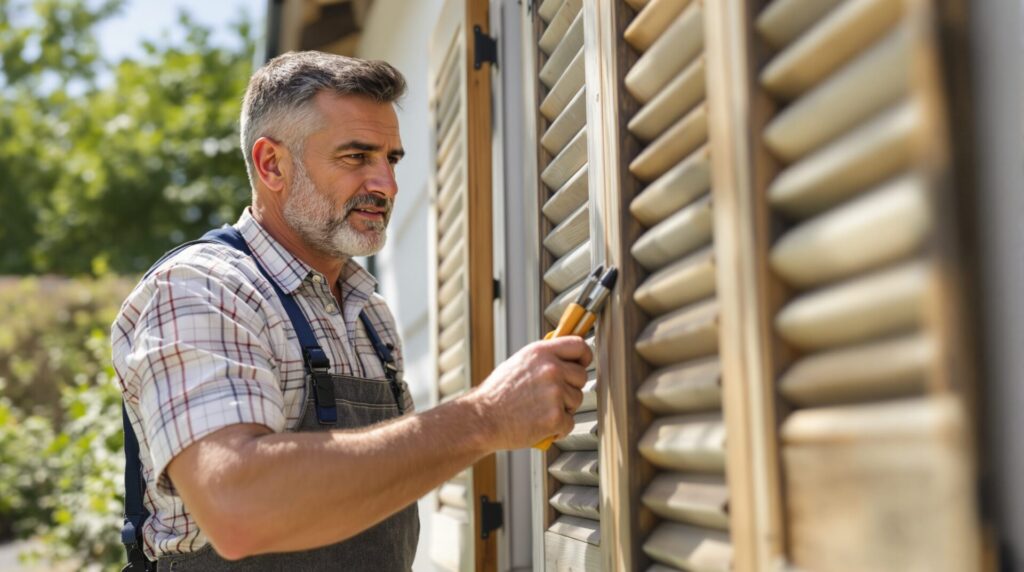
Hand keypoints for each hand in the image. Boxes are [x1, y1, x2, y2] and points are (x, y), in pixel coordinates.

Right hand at [466, 337, 591, 450]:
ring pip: (576, 401)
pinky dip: (558, 429)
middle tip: (550, 397)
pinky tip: (539, 425)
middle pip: (581, 376)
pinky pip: (570, 423)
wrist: (481, 419)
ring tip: (539, 411)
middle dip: (570, 388)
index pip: (579, 346)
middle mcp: (551, 369)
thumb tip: (565, 358)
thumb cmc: (496, 394)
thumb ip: (543, 358)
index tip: (582, 364)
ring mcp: (555, 393)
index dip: (584, 356)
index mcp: (542, 352)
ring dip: (564, 409)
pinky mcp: (555, 417)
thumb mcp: (518, 363)